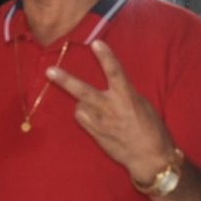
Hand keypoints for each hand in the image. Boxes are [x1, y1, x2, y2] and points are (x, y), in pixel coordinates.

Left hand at [47, 40, 176, 181]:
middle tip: (49, 71)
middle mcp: (111, 108)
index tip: (96, 43)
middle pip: (83, 91)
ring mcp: (101, 123)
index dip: (106, 57)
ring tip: (96, 106)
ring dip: (83, 102)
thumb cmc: (151, 129)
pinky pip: (81, 118)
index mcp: (127, 97)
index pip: (115, 72)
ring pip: (79, 105)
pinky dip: (84, 114)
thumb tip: (113, 85)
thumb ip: (124, 93)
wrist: (149, 157)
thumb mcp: (141, 104)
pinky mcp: (95, 134)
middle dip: (65, 81)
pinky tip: (94, 117)